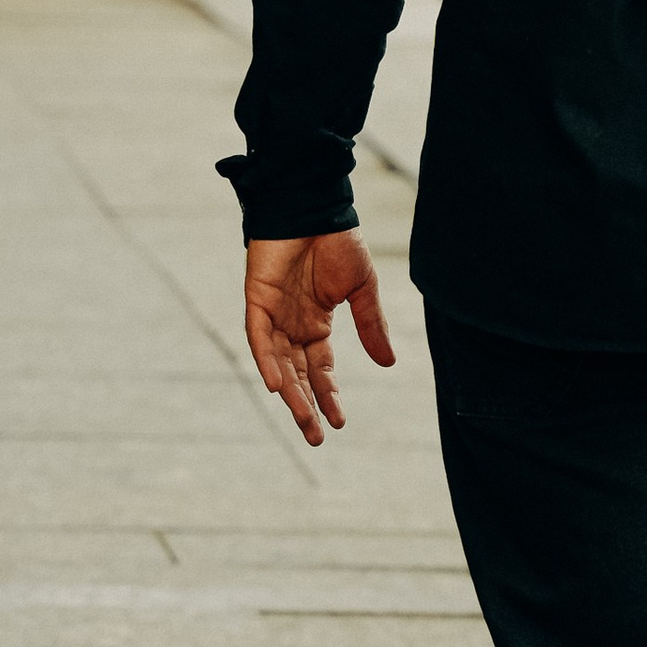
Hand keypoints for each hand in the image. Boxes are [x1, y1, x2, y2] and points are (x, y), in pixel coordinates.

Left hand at [243, 232, 394, 446]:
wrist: (315, 207)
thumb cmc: (338, 242)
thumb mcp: (362, 290)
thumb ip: (371, 326)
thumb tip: (389, 364)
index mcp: (316, 324)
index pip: (320, 369)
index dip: (328, 394)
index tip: (340, 421)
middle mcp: (292, 325)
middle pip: (297, 376)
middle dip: (306, 406)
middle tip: (316, 438)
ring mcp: (273, 315)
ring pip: (278, 365)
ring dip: (289, 394)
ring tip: (303, 421)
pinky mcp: (257, 301)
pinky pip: (259, 338)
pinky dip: (267, 361)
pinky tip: (276, 385)